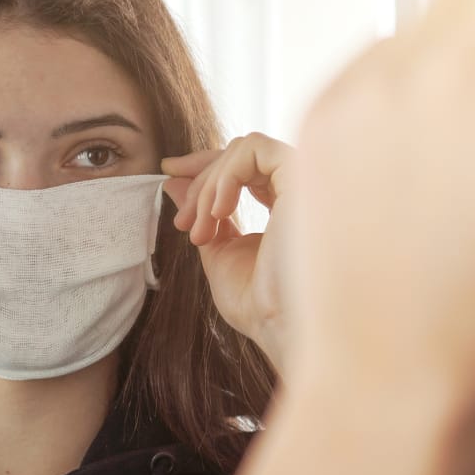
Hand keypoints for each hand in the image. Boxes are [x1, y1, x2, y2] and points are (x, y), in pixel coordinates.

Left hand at [163, 133, 294, 365]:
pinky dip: (225, 175)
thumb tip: (172, 180)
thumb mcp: (218, 251)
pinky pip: (255, 148)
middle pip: (240, 153)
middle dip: (200, 181)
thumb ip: (201, 213)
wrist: (282, 326)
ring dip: (209, 185)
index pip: (244, 166)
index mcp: (285, 205)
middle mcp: (300, 188)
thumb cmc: (259, 304)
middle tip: (182, 223)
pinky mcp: (305, 175)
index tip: (167, 173)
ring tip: (200, 230)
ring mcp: (306, 180)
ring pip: (244, 149)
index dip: (204, 166)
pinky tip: (218, 213)